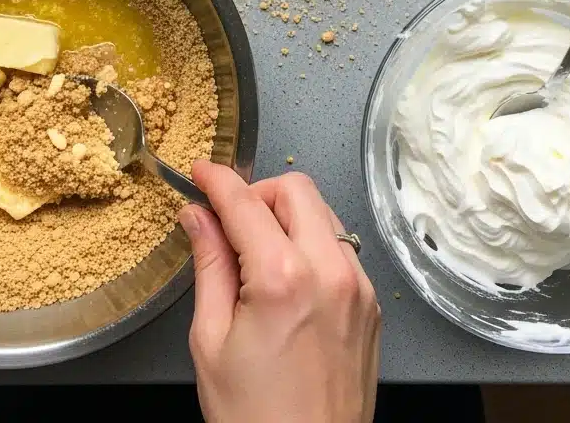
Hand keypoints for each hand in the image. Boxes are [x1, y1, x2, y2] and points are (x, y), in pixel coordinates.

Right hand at [179, 163, 379, 422]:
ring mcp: (358, 287)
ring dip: (288, 216)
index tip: (200, 171)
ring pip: (324, 213)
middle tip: (229, 221)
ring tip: (257, 254)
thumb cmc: (253, 418)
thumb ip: (209, 265)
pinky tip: (288, 279)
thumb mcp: (211, 341)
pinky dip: (312, 245)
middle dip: (259, 193)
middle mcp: (330, 271)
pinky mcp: (371, 305)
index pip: (245, 203)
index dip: (217, 180)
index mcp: (284, 278)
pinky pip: (341, 249)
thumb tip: (198, 216)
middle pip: (297, 189)